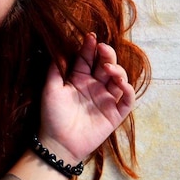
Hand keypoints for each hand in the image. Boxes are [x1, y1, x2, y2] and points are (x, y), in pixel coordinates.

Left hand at [39, 33, 135, 163]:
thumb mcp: (51, 88)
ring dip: (118, 71)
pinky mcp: (115, 114)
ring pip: (119, 80)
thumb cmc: (52, 115)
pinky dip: (128, 91)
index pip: (87, 59)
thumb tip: (58, 46)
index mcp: (79, 78)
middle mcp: (94, 86)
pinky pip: (126, 101)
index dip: (90, 47)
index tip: (90, 37)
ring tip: (109, 68)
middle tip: (103, 48)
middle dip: (107, 55)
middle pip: (106, 65)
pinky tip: (122, 84)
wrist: (57, 142)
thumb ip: (55, 69)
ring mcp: (106, 99)